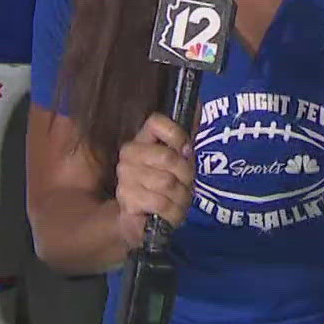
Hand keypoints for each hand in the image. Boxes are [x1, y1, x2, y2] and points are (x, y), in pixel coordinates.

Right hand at [113, 113, 194, 245]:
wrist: (143, 220)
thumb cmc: (165, 186)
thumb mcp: (180, 160)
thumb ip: (188, 134)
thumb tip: (199, 102)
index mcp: (140, 140)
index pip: (156, 122)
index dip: (178, 135)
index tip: (187, 151)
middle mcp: (128, 155)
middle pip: (169, 157)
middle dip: (186, 175)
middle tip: (186, 184)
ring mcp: (125, 178)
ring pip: (167, 183)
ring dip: (181, 197)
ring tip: (178, 200)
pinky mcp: (127, 200)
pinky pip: (160, 203)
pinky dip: (172, 211)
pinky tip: (169, 212)